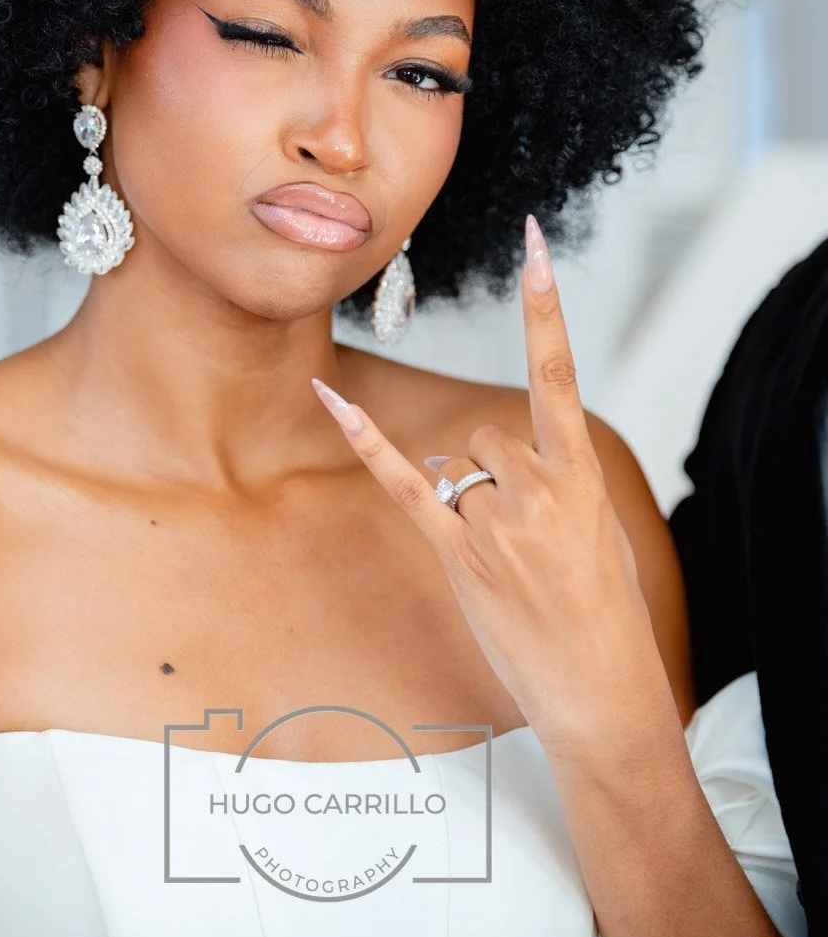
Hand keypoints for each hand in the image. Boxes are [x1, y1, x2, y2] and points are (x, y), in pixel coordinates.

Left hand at [312, 215, 672, 762]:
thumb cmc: (605, 610)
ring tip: (509, 565)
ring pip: (456, 469)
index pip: (559, 370)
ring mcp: (495, 522)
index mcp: (582, 473)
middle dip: (494, 473)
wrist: (602, 690)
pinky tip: (331, 398)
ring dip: (470, 504)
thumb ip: (548, 481)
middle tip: (527, 540)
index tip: (533, 246)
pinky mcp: (458, 555)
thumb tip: (478, 462)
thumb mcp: (597, 530)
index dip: (545, 305)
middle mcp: (536, 487)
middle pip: (485, 434)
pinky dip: (366, 440)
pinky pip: (403, 484)